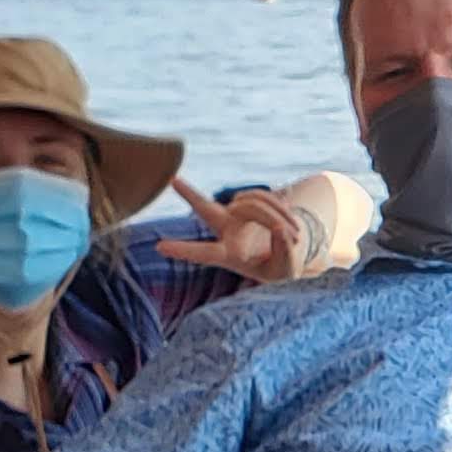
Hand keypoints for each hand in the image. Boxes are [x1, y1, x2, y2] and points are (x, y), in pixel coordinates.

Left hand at [150, 177, 303, 282]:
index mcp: (229, 256)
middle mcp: (227, 231)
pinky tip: (289, 220)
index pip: (204, 254)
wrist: (287, 252)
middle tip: (173, 180)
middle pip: (206, 209)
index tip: (159, 248)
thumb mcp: (285, 271)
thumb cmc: (279, 269)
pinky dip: (281, 207)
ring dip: (276, 214)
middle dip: (190, 194)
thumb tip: (280, 229)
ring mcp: (237, 213)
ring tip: (292, 232)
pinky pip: (265, 196)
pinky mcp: (251, 201)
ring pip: (253, 203)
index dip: (183, 251)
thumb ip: (284, 253)